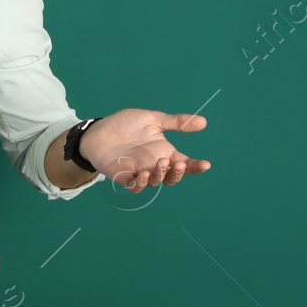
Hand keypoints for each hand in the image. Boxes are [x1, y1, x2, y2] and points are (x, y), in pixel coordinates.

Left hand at [80, 109, 209, 192]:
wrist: (100, 129)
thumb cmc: (126, 124)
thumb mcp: (153, 119)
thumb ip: (176, 122)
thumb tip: (203, 122)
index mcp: (164, 152)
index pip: (185, 163)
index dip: (196, 166)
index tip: (206, 164)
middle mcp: (154, 165)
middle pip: (172, 177)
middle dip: (177, 173)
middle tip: (178, 163)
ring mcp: (140, 173)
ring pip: (156, 183)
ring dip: (160, 176)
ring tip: (161, 163)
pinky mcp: (124, 177)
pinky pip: (135, 187)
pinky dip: (141, 183)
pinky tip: (144, 174)